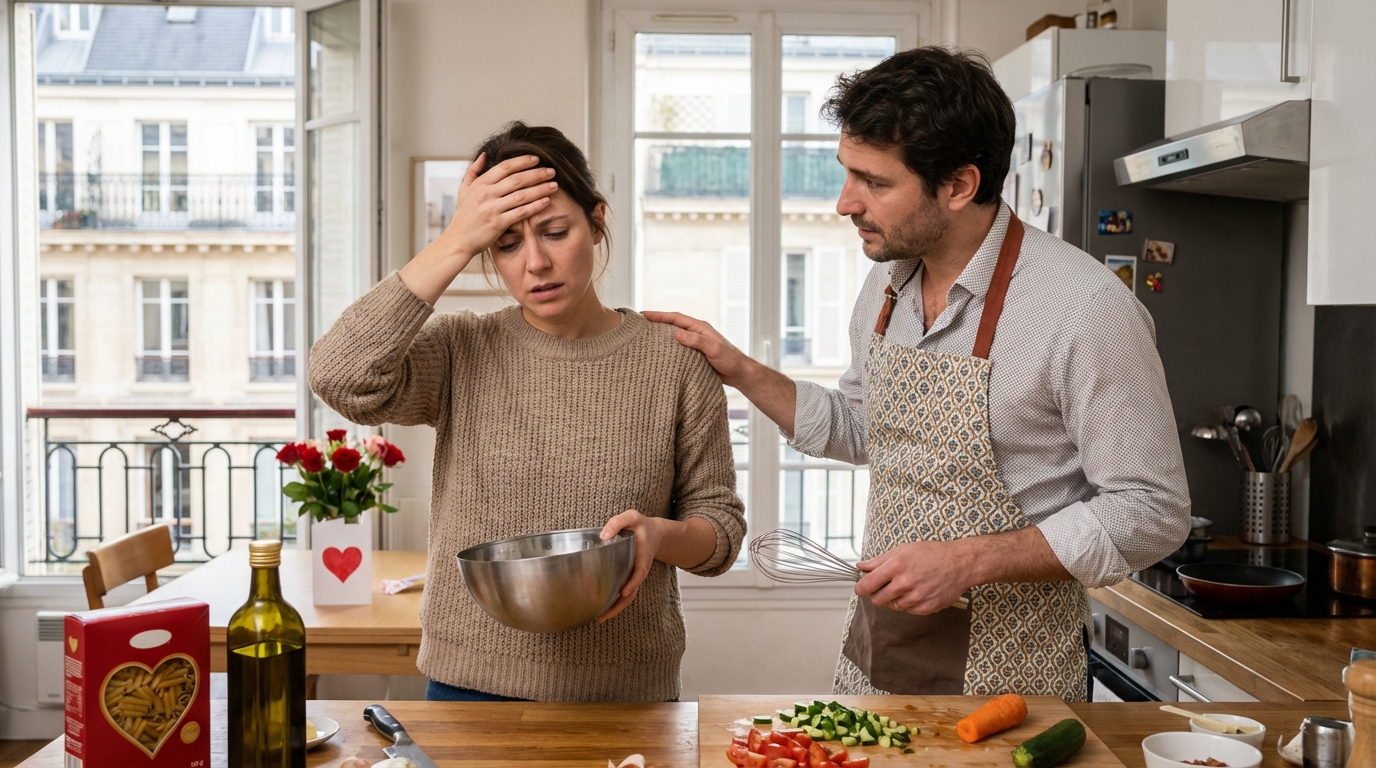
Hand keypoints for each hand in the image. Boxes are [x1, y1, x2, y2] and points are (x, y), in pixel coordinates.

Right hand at [442, 152, 558, 260]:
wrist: (459, 240)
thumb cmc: (464, 215)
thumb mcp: (463, 190)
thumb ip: (473, 171)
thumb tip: (485, 154)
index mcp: (480, 184)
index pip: (505, 167)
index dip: (522, 161)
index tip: (537, 159)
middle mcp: (485, 194)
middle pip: (516, 179)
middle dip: (537, 174)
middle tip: (552, 171)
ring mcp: (492, 208)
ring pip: (521, 195)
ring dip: (540, 189)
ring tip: (554, 185)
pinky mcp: (498, 223)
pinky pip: (521, 212)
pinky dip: (535, 206)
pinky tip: (547, 201)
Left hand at [595, 510, 665, 622]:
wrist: (656, 533)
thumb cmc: (641, 525)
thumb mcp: (632, 517)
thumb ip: (618, 523)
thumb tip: (603, 536)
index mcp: (642, 558)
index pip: (639, 573)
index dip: (632, 583)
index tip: (624, 592)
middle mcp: (639, 571)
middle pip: (631, 593)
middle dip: (618, 607)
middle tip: (602, 617)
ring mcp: (634, 576)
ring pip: (627, 597)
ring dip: (614, 609)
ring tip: (599, 619)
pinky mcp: (629, 578)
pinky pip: (624, 593)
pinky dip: (614, 602)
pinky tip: (601, 608)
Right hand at [641, 311, 753, 386]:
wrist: (739, 373)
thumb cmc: (730, 360)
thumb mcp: (714, 349)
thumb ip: (697, 341)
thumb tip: (677, 334)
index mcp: (700, 327)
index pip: (676, 318)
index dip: (659, 315)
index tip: (644, 315)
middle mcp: (696, 333)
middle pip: (672, 324)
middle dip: (656, 323)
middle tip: (639, 324)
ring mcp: (695, 343)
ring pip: (674, 336)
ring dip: (661, 335)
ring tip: (644, 337)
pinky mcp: (695, 354)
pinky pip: (678, 348)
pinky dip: (668, 348)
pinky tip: (659, 353)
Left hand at [855, 540, 973, 614]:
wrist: (960, 564)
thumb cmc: (932, 554)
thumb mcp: (903, 550)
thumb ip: (879, 560)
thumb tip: (861, 566)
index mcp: (896, 567)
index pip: (867, 585)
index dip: (860, 588)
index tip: (861, 588)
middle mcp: (904, 584)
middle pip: (877, 600)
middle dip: (877, 594)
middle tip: (885, 586)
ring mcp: (916, 598)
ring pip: (893, 606)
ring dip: (895, 598)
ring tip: (908, 585)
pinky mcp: (926, 608)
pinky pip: (908, 610)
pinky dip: (909, 603)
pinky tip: (918, 591)